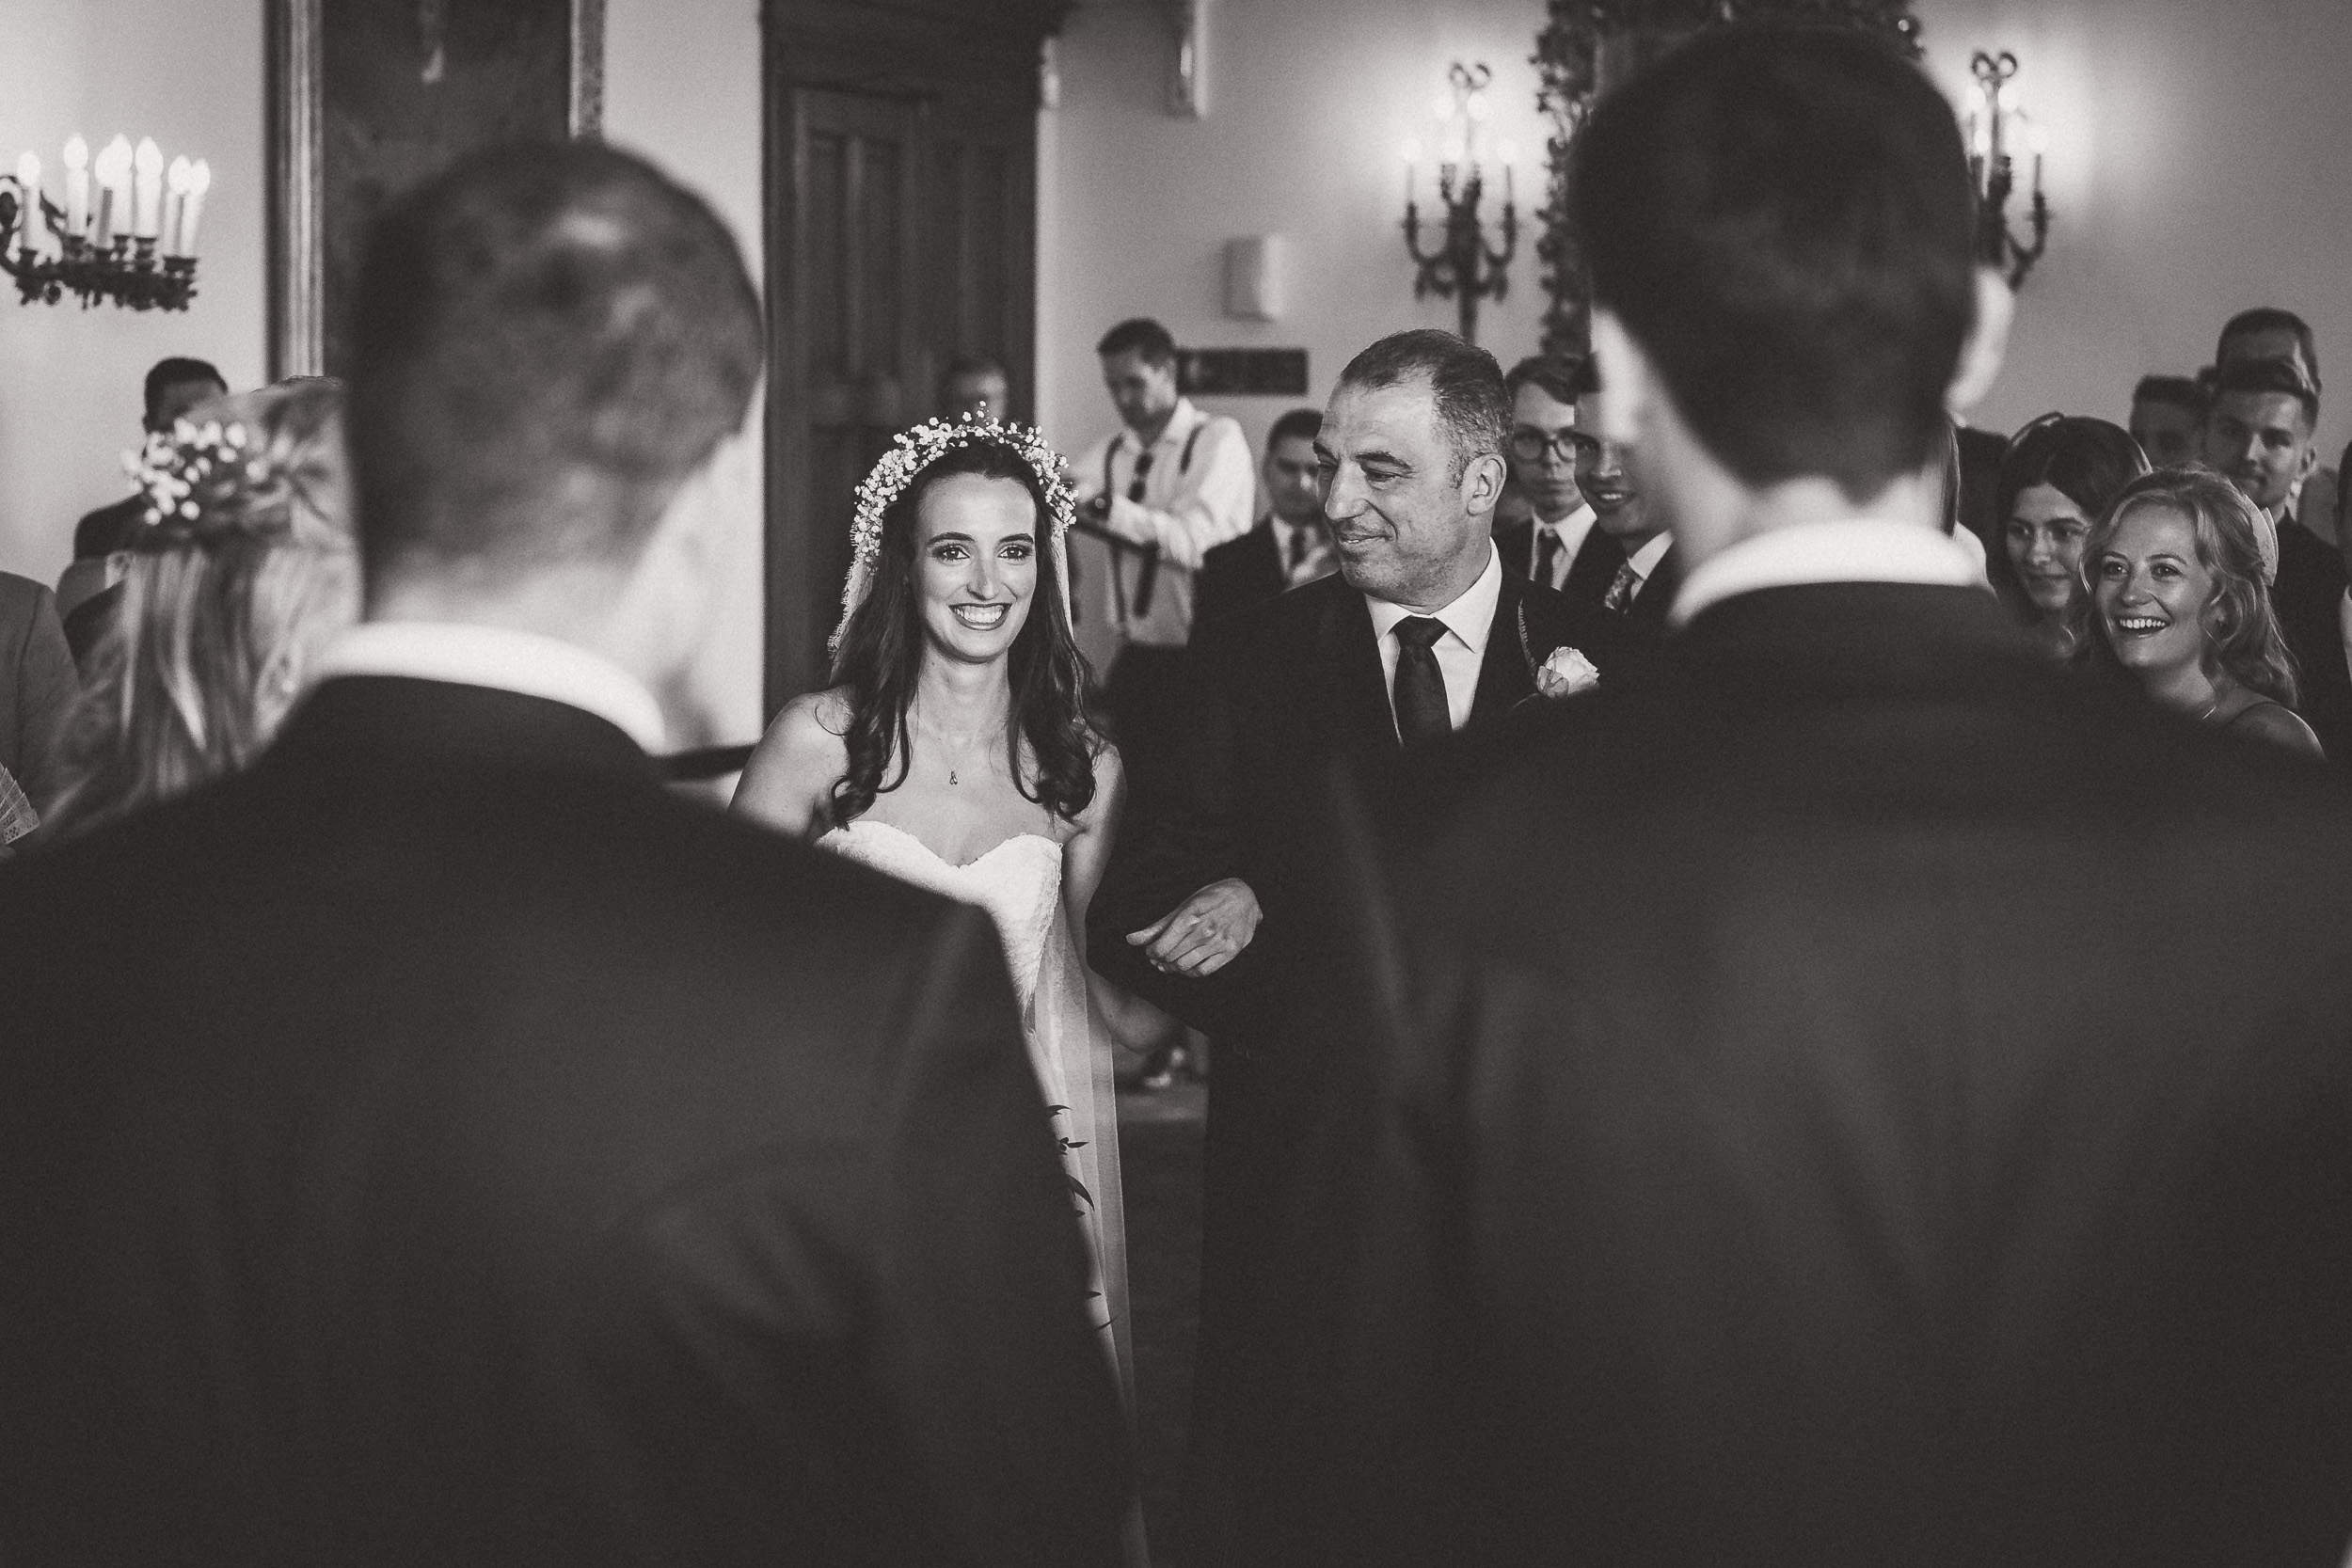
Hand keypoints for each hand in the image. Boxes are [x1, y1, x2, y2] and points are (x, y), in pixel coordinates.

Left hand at [1128, 879, 1261, 976]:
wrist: (1245, 896)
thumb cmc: (1211, 898)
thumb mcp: (1184, 906)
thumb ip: (1157, 926)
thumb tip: (1131, 940)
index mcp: (1190, 916)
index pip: (1162, 947)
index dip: (1152, 953)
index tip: (1151, 951)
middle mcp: (1204, 930)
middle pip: (1171, 958)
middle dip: (1160, 960)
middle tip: (1159, 957)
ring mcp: (1218, 942)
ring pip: (1185, 966)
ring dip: (1173, 968)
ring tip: (1170, 962)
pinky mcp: (1230, 951)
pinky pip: (1203, 971)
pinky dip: (1190, 972)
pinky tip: (1186, 966)